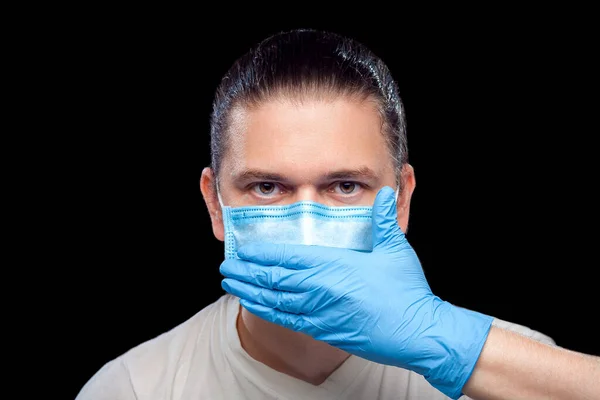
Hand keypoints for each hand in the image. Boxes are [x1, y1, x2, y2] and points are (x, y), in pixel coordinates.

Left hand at [220, 187, 492, 398]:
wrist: (417, 333)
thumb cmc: (407, 290)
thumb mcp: (395, 248)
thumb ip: (383, 219)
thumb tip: (384, 192)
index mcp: (334, 266)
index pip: (288, 256)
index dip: (262, 253)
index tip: (244, 248)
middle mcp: (320, 289)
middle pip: (273, 278)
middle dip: (247, 271)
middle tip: (227, 265)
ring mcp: (319, 312)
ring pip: (275, 300)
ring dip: (250, 291)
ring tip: (231, 283)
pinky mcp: (323, 330)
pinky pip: (287, 320)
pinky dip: (266, 310)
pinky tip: (254, 306)